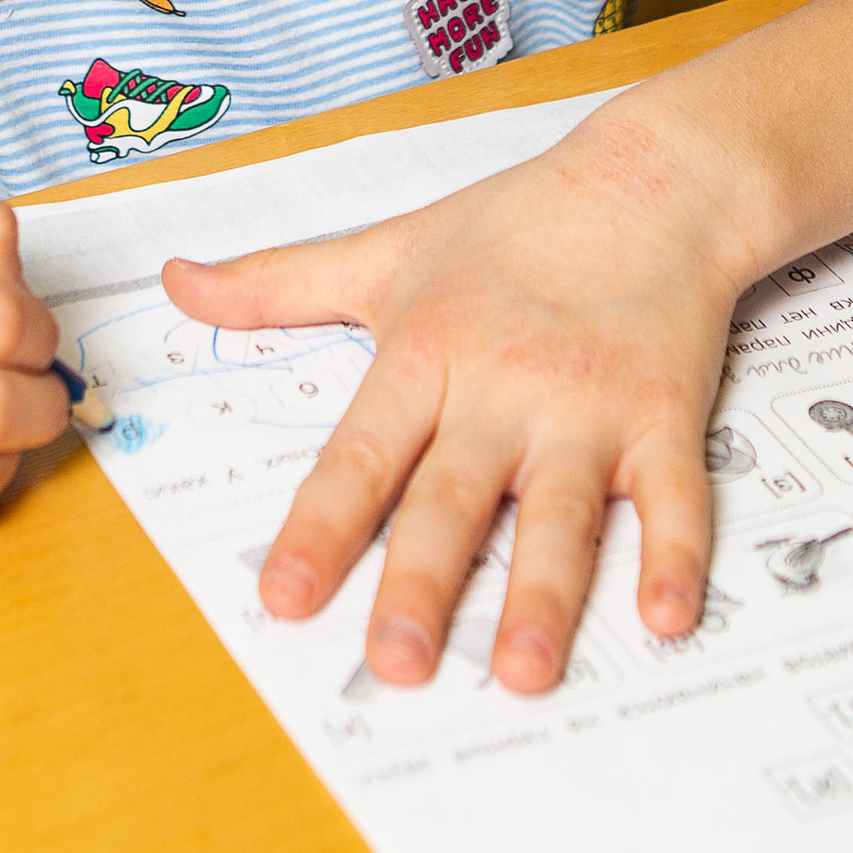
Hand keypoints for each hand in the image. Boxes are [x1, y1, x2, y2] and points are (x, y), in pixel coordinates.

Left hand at [162, 94, 748, 693]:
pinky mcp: (666, 415)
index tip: (284, 600)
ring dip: (545, 594)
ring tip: (524, 671)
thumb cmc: (513, 226)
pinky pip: (675, 495)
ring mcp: (589, 406)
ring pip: (562, 513)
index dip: (321, 528)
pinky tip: (668, 617)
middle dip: (422, 583)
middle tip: (395, 665)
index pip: (362, 454)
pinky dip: (678, 556)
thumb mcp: (387, 250)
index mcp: (427, 352)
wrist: (651, 181)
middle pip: (454, 498)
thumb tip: (175, 281)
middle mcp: (504, 388)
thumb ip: (278, 283)